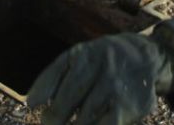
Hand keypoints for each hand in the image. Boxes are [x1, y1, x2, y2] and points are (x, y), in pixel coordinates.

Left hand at [27, 33, 173, 124]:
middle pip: (75, 108)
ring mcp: (120, 89)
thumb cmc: (99, 60)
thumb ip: (50, 78)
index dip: (52, 113)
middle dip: (59, 121)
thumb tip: (30, 103)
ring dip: (78, 124)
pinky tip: (92, 122)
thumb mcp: (74, 59)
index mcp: (86, 57)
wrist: (144, 55)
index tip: (46, 120)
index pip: (64, 90)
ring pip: (88, 120)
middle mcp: (105, 71)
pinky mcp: (134, 105)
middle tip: (55, 124)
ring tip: (76, 121)